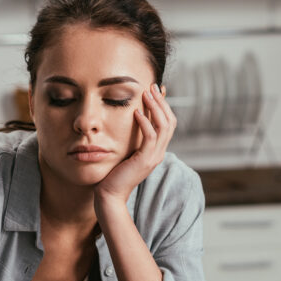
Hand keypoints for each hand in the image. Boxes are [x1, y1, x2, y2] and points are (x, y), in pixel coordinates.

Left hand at [95, 82, 176, 205]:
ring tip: (146, 94)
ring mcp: (154, 157)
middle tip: (152, 86)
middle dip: (162, 102)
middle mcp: (159, 153)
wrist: (110, 195)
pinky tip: (136, 112)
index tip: (157, 89)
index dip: (165, 105)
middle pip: (170, 122)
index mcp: (157, 150)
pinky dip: (145, 122)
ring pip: (163, 127)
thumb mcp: (127, 151)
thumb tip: (132, 121)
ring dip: (155, 108)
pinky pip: (150, 137)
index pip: (168, 123)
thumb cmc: (114, 173)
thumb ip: (133, 139)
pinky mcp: (144, 160)